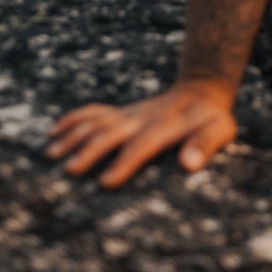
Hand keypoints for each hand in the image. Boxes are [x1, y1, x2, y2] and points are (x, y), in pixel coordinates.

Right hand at [46, 80, 237, 187]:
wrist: (201, 89)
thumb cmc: (211, 119)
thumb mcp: (220, 130)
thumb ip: (205, 145)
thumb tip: (189, 164)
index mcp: (165, 127)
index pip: (142, 144)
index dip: (125, 162)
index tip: (106, 182)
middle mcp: (142, 118)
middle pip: (112, 131)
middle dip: (90, 150)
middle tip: (69, 170)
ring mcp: (129, 114)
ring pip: (97, 121)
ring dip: (75, 135)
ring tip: (52, 154)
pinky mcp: (120, 112)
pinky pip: (94, 112)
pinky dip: (73, 119)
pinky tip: (54, 132)